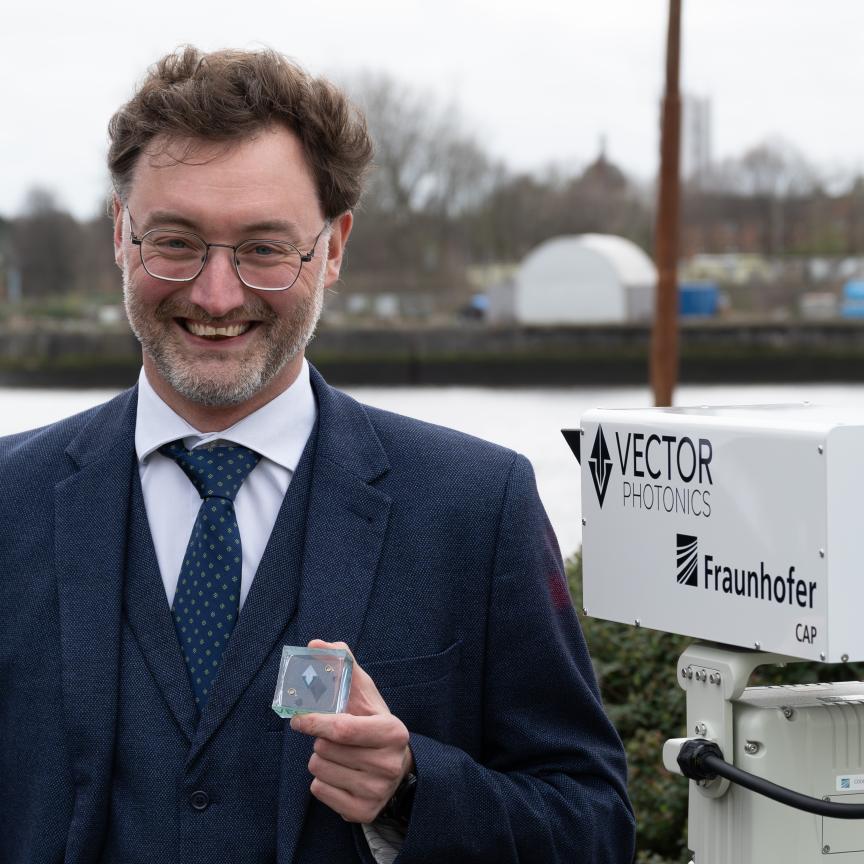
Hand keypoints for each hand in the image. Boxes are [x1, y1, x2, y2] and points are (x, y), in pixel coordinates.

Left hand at [290, 639, 414, 823]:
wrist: (396, 769)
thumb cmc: (372, 723)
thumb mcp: (363, 693)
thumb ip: (341, 665)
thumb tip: (314, 644)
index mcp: (392, 732)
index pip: (343, 729)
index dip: (315, 721)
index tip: (297, 718)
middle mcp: (389, 764)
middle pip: (326, 750)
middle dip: (321, 740)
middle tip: (335, 738)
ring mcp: (377, 792)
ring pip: (320, 771)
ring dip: (320, 760)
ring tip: (340, 755)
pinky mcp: (362, 812)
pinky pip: (319, 792)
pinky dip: (322, 781)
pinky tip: (340, 774)